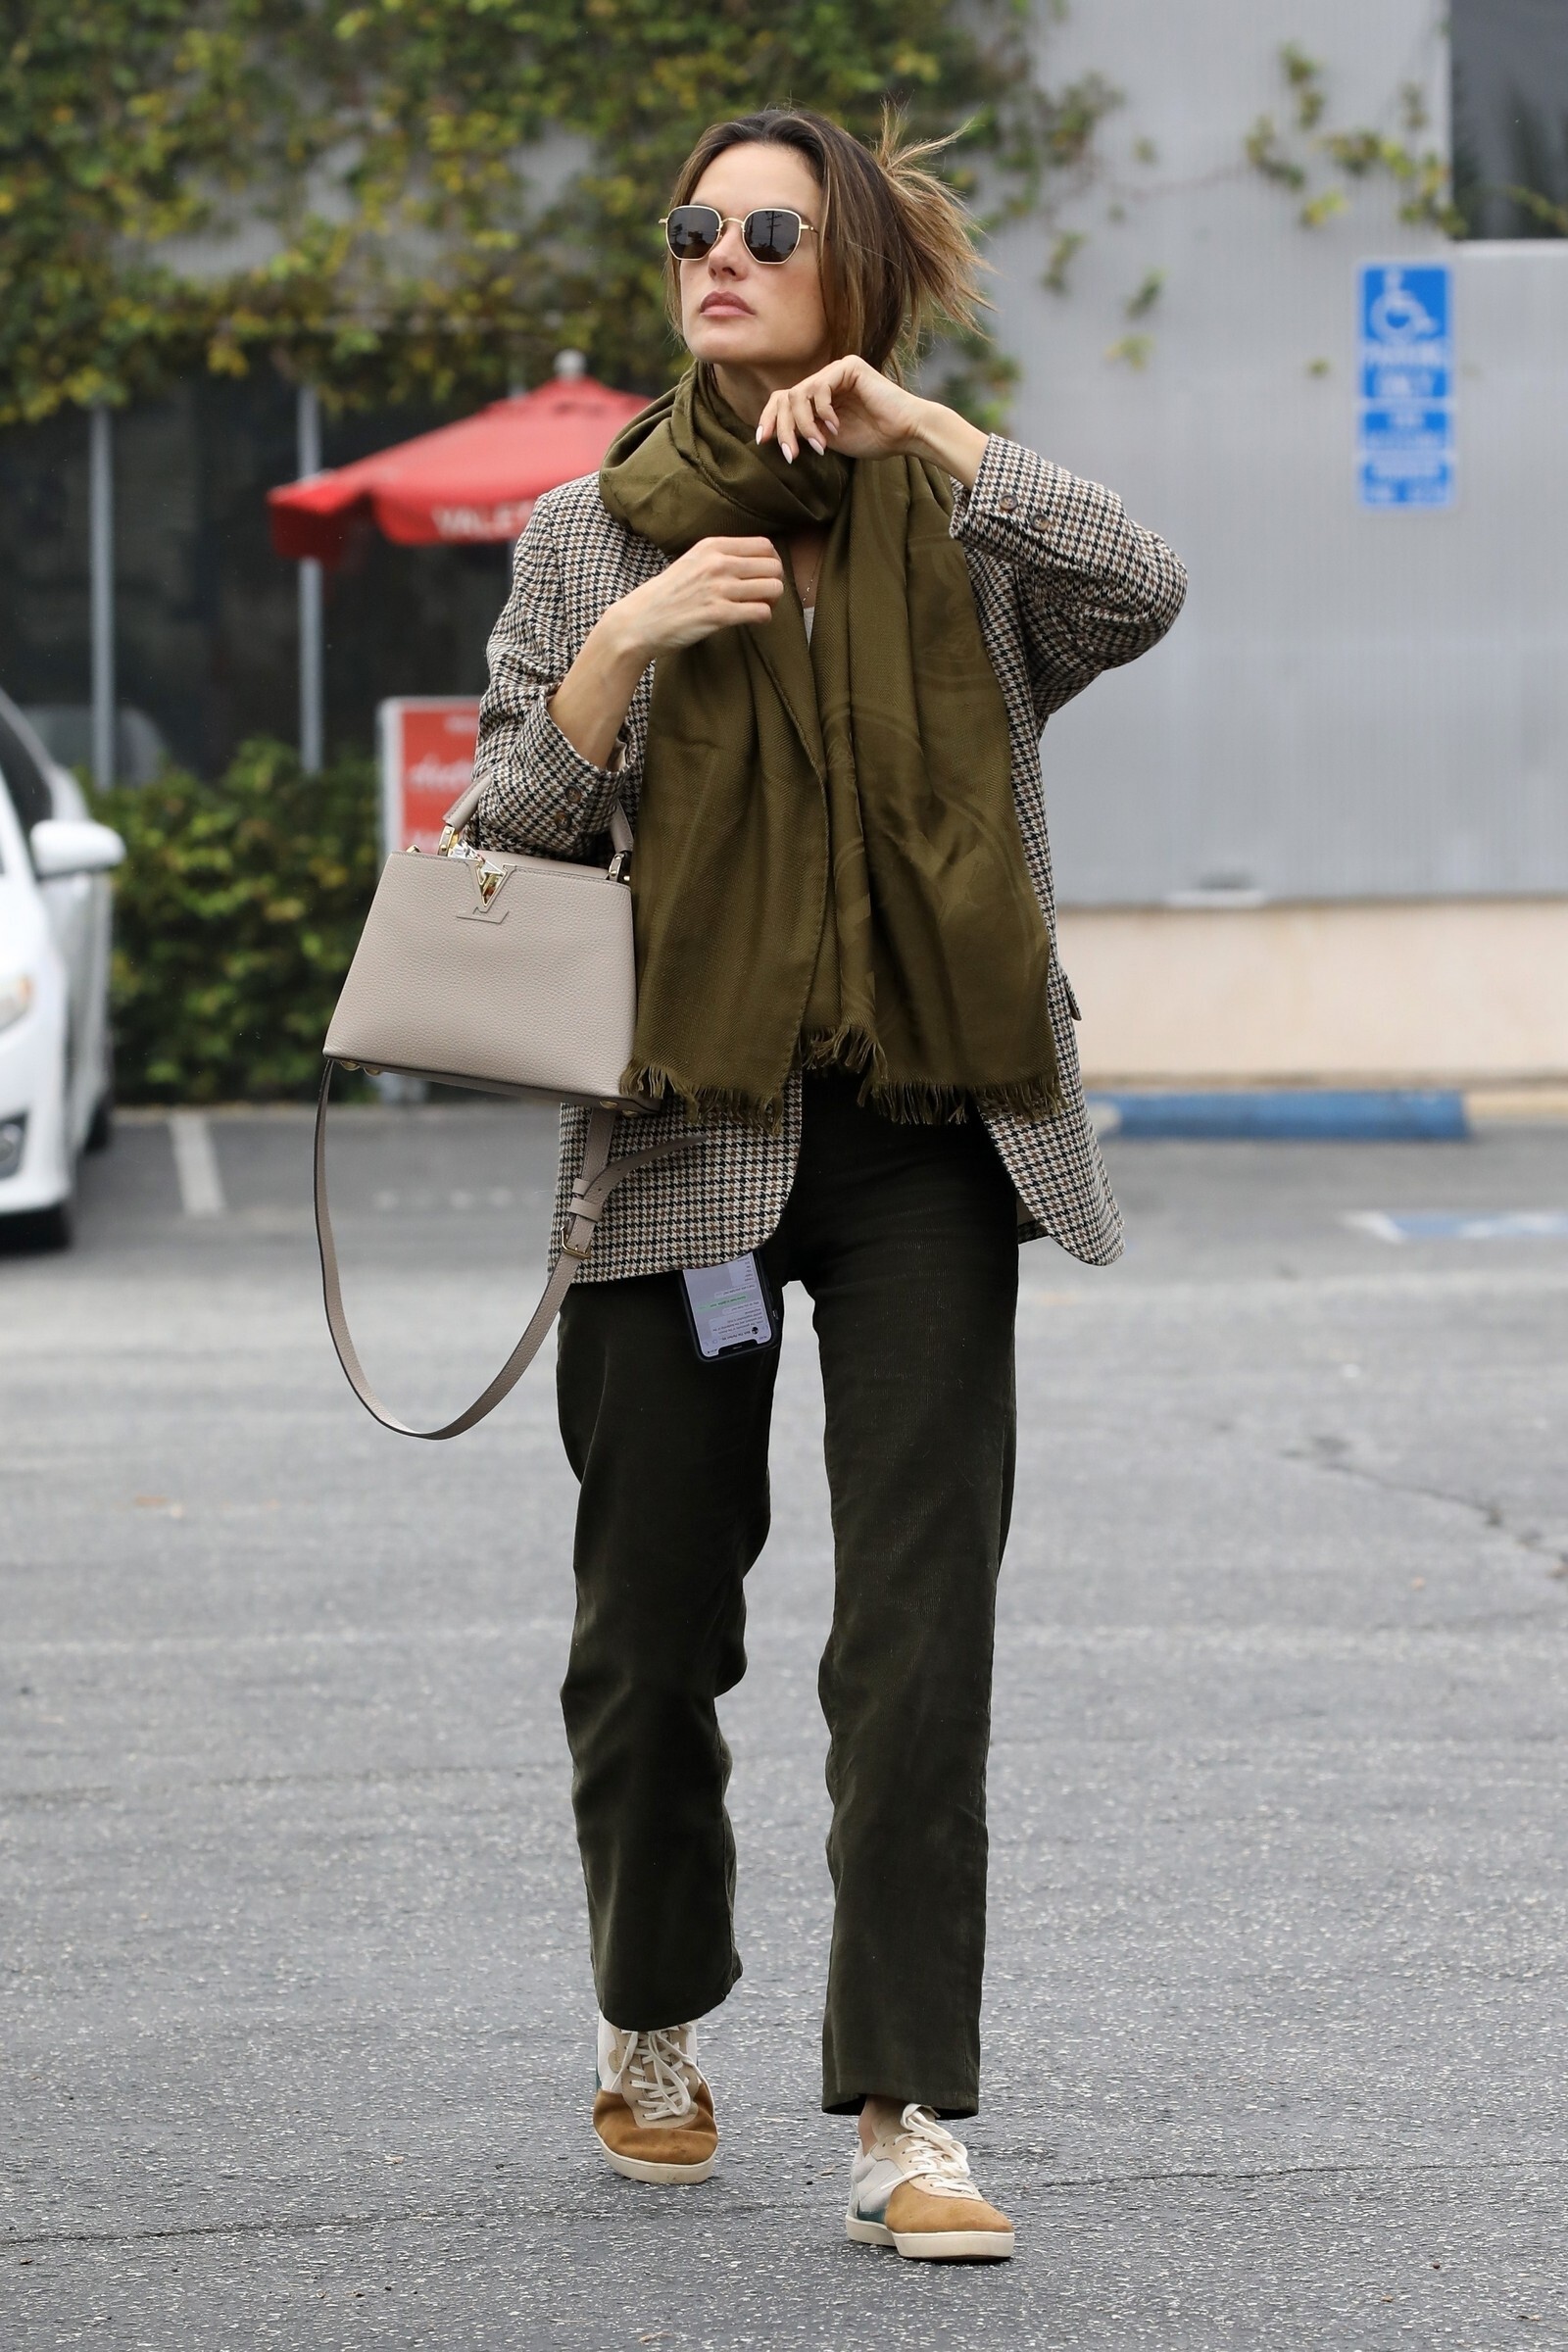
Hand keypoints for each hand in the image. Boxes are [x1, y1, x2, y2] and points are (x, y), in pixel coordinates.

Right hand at [612, 535, 784, 659]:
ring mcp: (719, 589)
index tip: (764, 576)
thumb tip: (754, 562)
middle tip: (764, 596)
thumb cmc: (667, 595)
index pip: (765, 545)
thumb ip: (720, 557)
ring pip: (773, 589)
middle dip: (775, 583)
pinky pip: (761, 612)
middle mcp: (718, 563)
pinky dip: (764, 618)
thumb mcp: (692, 562)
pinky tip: (752, 620)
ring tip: (759, 608)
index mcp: (712, 546)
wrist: (640, 621)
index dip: (772, 562)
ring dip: (772, 602)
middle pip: (773, 567)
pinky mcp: (719, 615)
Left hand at [755, 355, 923, 463]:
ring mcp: (836, 371)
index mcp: (819, 397)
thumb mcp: (828, 439)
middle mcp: (825, 380)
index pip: (784, 401)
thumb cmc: (874, 438)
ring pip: (799, 394)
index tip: (763, 441)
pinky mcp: (848, 367)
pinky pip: (819, 388)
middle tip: (791, 454)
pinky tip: (836, 428)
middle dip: (784, 428)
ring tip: (820, 445)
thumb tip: (773, 434)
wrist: (906, 433)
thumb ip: (804, 432)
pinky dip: (823, 412)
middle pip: (786, 397)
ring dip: (804, 425)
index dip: (770, 419)